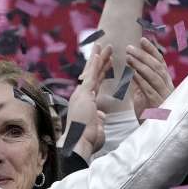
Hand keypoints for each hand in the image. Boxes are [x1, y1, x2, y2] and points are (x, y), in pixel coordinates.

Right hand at [62, 44, 112, 158]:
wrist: (79, 143)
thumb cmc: (87, 140)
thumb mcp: (96, 128)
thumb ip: (99, 120)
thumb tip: (101, 115)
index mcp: (84, 102)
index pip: (95, 83)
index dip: (102, 72)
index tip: (108, 63)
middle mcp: (81, 95)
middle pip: (92, 74)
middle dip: (100, 60)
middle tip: (105, 47)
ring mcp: (82, 93)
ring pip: (92, 71)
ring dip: (99, 58)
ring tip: (106, 45)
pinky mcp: (84, 94)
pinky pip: (91, 75)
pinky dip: (96, 64)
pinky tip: (100, 53)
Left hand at [127, 37, 174, 118]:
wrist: (156, 134)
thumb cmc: (149, 117)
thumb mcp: (143, 98)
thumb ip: (139, 85)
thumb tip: (132, 72)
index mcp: (165, 84)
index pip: (159, 63)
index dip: (152, 50)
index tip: (143, 39)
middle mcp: (167, 87)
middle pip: (156, 66)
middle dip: (143, 55)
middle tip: (130, 47)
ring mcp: (164, 95)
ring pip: (153, 75)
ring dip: (140, 64)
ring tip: (128, 56)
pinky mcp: (159, 104)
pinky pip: (149, 89)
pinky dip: (141, 79)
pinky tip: (132, 72)